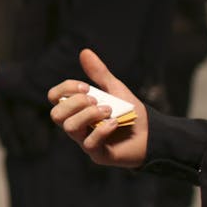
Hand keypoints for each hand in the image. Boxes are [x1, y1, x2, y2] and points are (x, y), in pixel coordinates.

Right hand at [47, 50, 147, 167]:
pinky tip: (115, 123)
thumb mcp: (114, 88)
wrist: (151, 132)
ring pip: (70, 127)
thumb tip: (84, 52)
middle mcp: (77, 126)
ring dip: (89, 114)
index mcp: (76, 109)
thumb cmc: (130, 111)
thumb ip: (99, 73)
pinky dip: (103, 129)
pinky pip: (89, 142)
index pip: (55, 98)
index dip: (65, 89)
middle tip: (96, 100)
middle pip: (56, 115)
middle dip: (75, 103)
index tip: (86, 87)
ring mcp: (85, 141)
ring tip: (108, 110)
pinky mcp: (98, 154)